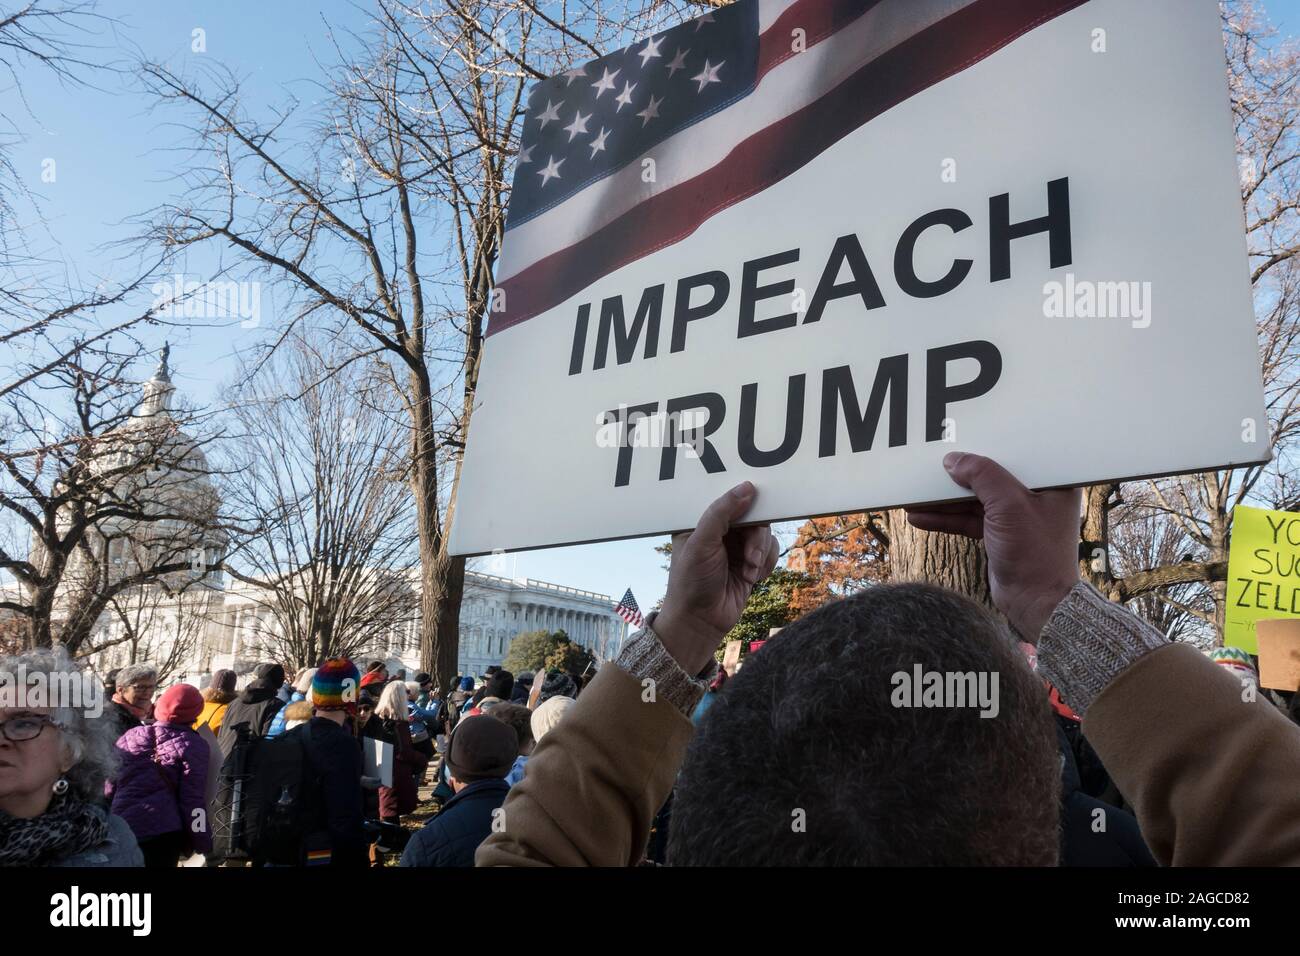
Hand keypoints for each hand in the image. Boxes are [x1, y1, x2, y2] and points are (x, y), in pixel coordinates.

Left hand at [655, 482, 778, 674]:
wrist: (700, 622)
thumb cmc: (692, 582)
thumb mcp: (702, 543)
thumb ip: (721, 513)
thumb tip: (746, 487)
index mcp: (700, 521)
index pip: (728, 500)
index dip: (745, 504)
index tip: (756, 512)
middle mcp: (719, 531)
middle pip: (752, 516)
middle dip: (755, 537)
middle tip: (750, 555)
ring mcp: (736, 547)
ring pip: (764, 534)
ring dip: (761, 552)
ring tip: (750, 570)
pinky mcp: (750, 563)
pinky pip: (770, 551)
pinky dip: (767, 563)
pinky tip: (754, 577)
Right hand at [905, 453, 1081, 641]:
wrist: (1036, 602)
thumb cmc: (1037, 554)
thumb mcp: (1009, 505)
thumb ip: (982, 476)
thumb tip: (955, 460)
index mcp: (1052, 482)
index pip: (1015, 455)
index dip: (986, 449)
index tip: (958, 445)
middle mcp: (1035, 496)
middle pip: (989, 477)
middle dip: (957, 479)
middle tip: (930, 470)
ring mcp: (1016, 516)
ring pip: (974, 500)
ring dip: (945, 501)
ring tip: (914, 498)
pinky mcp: (999, 534)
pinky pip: (969, 519)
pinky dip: (947, 519)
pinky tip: (921, 517)